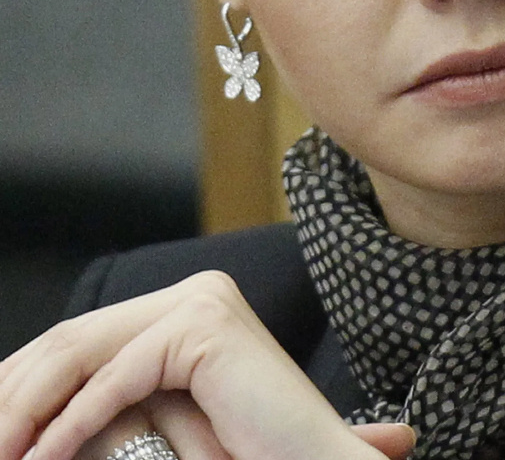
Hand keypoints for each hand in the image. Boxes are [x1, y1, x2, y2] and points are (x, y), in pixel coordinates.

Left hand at [0, 272, 413, 459]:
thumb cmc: (249, 450)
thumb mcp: (157, 418)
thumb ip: (106, 398)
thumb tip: (20, 409)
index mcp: (186, 307)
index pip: (81, 339)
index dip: (19, 382)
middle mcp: (195, 292)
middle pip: (73, 340)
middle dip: (13, 396)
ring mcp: (202, 301)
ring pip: (83, 352)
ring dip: (25, 411)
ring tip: (1, 455)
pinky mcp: (206, 325)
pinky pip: (119, 376)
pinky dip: (71, 423)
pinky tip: (41, 457)